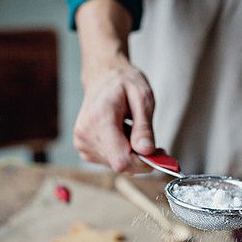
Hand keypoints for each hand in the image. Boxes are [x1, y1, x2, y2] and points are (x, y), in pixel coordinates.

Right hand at [73, 57, 155, 172]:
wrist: (102, 76)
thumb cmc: (123, 82)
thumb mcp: (142, 97)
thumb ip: (144, 127)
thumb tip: (147, 151)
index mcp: (99, 120)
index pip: (121, 160)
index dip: (143, 163)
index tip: (159, 154)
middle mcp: (86, 135)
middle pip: (121, 164)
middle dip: (141, 158)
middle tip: (152, 142)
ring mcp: (82, 143)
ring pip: (117, 165)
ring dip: (132, 154)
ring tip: (133, 131)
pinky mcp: (84, 149)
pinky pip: (111, 161)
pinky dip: (123, 152)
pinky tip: (123, 135)